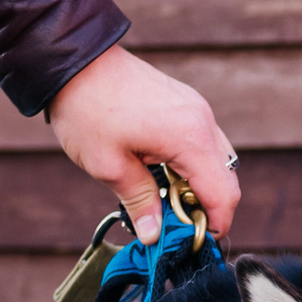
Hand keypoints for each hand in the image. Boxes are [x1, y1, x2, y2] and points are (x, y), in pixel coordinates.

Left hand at [46, 44, 237, 243]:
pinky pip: (204, 142)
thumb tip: (154, 235)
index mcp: (189, 138)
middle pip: (227, 180)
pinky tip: (163, 171)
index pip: (223, 194)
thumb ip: (139, 202)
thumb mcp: (108, 166)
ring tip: (165, 196)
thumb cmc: (87, 109)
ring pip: (218, 161)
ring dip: (200, 185)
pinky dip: (192, 164)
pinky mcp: (186, 103)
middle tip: (175, 222)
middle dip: (207, 207)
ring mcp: (197, 109)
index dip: (215, 225)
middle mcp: (202, 121)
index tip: (194, 241)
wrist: (74, 60)